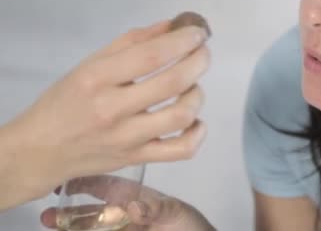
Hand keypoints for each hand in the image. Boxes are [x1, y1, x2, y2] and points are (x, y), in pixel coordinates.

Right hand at [2, 19, 209, 206]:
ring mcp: (127, 138)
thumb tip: (172, 26)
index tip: (197, 33)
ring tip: (193, 86)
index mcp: (97, 79)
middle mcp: (113, 109)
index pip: (151, 56)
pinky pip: (181, 151)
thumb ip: (133, 42)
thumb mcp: (90, 64)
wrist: (42, 150)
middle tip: (202, 53)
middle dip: (198, 62)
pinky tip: (195, 121)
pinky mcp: (137, 159)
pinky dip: (197, 134)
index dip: (182, 41)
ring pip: (181, 115)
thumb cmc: (67, 101)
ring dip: (197, 95)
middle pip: (173, 83)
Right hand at [40, 176, 215, 230]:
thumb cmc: (187, 222)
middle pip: (90, 210)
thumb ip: (153, 209)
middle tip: (48, 215)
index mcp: (133, 197)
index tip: (62, 180)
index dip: (83, 180)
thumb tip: (133, 209)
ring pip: (92, 226)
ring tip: (51, 224)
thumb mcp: (173, 211)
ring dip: (72, 225)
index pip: (103, 184)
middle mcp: (122, 212)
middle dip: (69, 211)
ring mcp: (121, 228)